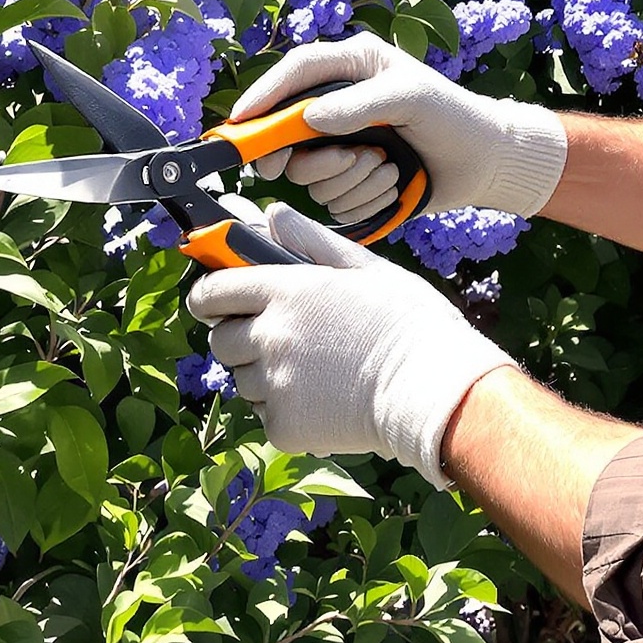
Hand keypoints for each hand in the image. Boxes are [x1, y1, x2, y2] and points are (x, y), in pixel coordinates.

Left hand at [188, 202, 516, 485]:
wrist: (434, 392)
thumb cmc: (409, 323)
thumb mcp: (366, 268)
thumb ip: (311, 240)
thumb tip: (271, 216)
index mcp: (286, 290)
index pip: (214, 291)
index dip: (209, 297)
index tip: (213, 303)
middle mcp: (271, 336)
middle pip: (220, 340)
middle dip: (240, 337)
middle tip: (280, 340)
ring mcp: (274, 385)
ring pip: (243, 380)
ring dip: (265, 375)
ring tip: (314, 372)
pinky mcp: (284, 427)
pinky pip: (266, 415)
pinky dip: (285, 410)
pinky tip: (323, 400)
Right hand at [233, 31, 566, 227]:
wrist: (484, 161)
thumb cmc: (454, 116)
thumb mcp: (411, 98)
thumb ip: (361, 104)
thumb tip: (310, 118)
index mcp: (350, 68)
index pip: (294, 74)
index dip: (263, 97)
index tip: (241, 124)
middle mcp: (338, 105)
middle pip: (285, 132)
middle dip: (304, 155)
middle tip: (331, 163)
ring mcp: (341, 144)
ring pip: (308, 174)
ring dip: (348, 179)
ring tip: (387, 168)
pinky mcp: (350, 180)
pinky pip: (332, 200)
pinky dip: (362, 198)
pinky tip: (393, 184)